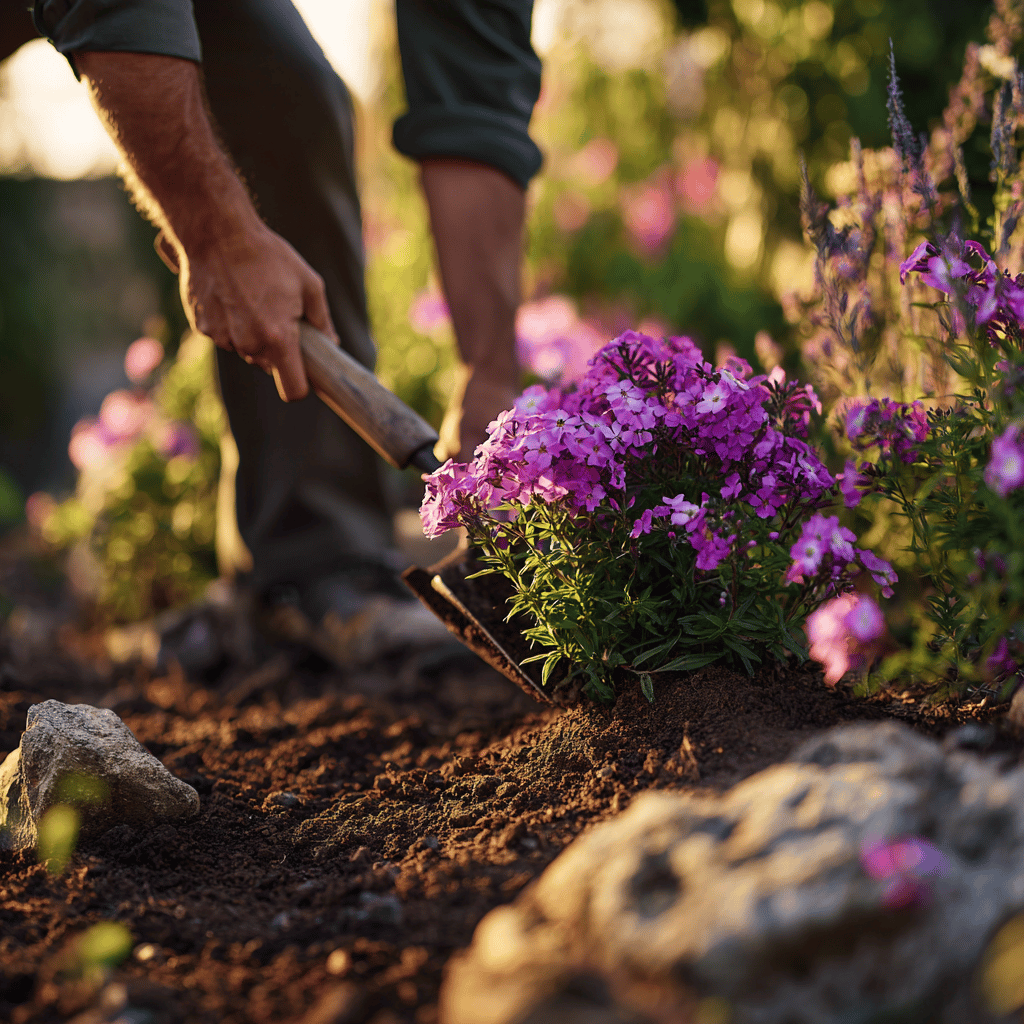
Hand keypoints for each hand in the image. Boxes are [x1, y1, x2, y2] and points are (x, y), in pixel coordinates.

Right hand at [172, 222, 336, 401]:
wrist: (216, 232)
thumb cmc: (268, 256)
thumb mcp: (308, 284)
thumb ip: (322, 321)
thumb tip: (332, 344)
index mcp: (278, 338)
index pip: (292, 390)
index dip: (301, 386)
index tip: (305, 375)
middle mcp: (249, 344)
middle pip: (269, 366)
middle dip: (277, 349)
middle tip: (279, 316)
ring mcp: (222, 337)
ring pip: (246, 350)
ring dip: (253, 335)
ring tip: (254, 300)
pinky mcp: (202, 327)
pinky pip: (225, 336)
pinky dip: (231, 324)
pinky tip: (232, 296)